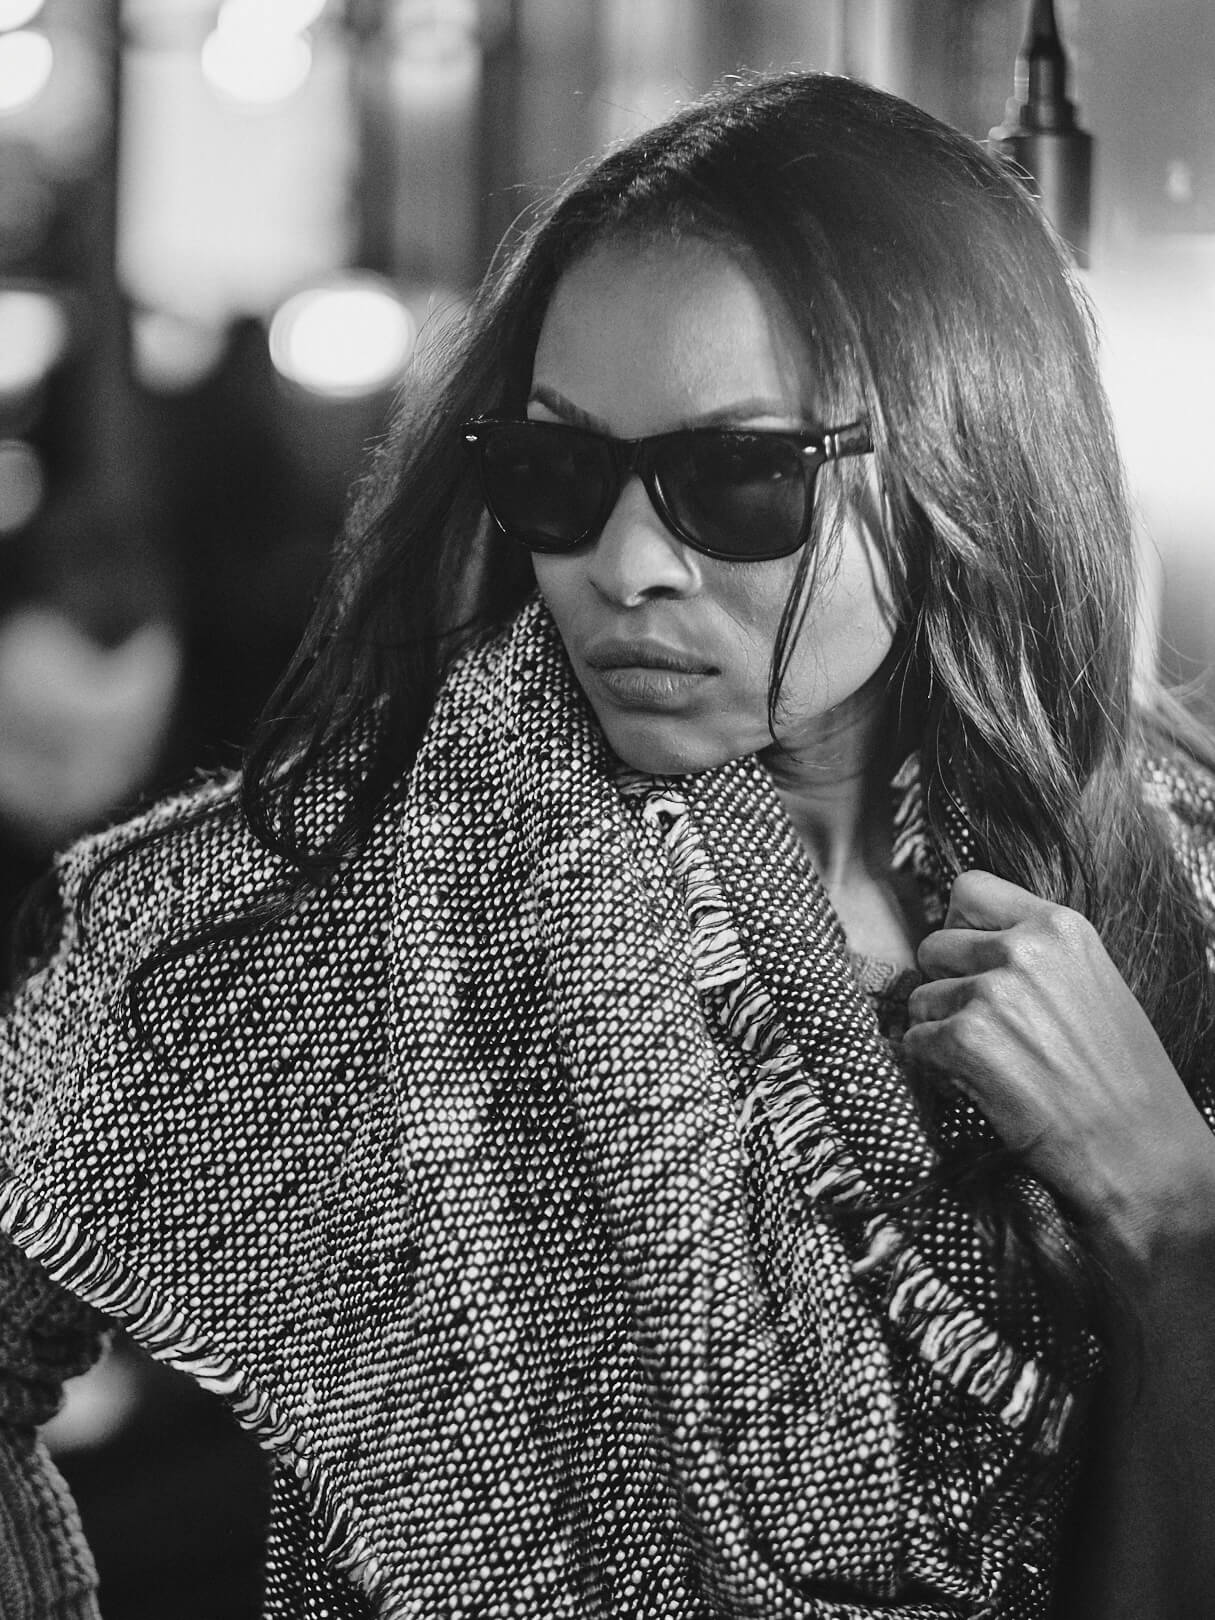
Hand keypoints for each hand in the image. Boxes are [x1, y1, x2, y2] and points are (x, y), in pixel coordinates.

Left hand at [903, 870, 1214, 1272]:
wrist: (1144, 1155)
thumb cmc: (1122, 1080)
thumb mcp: (1090, 984)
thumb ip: (1034, 956)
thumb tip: (966, 945)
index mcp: (1061, 926)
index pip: (968, 889)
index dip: (960, 929)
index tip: (972, 963)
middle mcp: (1023, 950)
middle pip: (932, 946)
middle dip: (946, 987)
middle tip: (984, 1030)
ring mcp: (991, 993)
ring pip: (919, 999)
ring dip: (940, 1032)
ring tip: (994, 1065)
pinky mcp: (965, 1041)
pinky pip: (913, 1042)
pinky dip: (935, 1070)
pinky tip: (981, 1088)